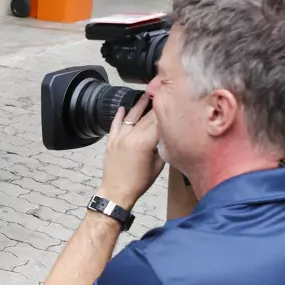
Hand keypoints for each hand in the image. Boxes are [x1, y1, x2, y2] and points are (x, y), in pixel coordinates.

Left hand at [97, 94, 164, 210]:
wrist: (116, 191)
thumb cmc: (139, 182)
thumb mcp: (158, 165)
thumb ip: (163, 147)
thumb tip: (167, 135)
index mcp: (145, 141)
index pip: (159, 121)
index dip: (167, 110)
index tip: (174, 101)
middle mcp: (131, 135)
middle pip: (147, 116)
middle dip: (156, 105)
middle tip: (164, 93)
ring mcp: (119, 137)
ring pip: (131, 116)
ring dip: (139, 105)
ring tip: (147, 94)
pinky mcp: (111, 141)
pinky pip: (115, 124)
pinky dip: (119, 115)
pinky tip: (122, 108)